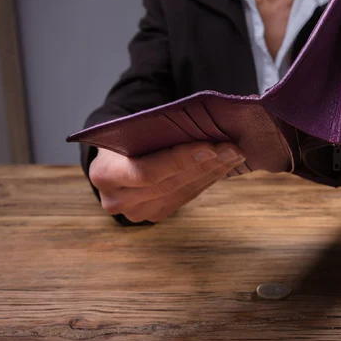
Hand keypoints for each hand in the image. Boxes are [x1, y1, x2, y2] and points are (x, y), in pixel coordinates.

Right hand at [89, 143, 245, 222]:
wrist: (115, 154)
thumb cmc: (127, 134)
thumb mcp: (133, 128)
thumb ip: (159, 132)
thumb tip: (204, 126)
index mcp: (105, 174)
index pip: (149, 171)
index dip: (182, 160)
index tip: (211, 147)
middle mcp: (117, 199)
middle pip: (170, 183)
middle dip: (206, 164)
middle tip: (234, 149)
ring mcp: (136, 212)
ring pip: (182, 192)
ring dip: (213, 172)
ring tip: (235, 155)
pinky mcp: (154, 214)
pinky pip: (186, 197)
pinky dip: (207, 179)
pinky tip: (224, 165)